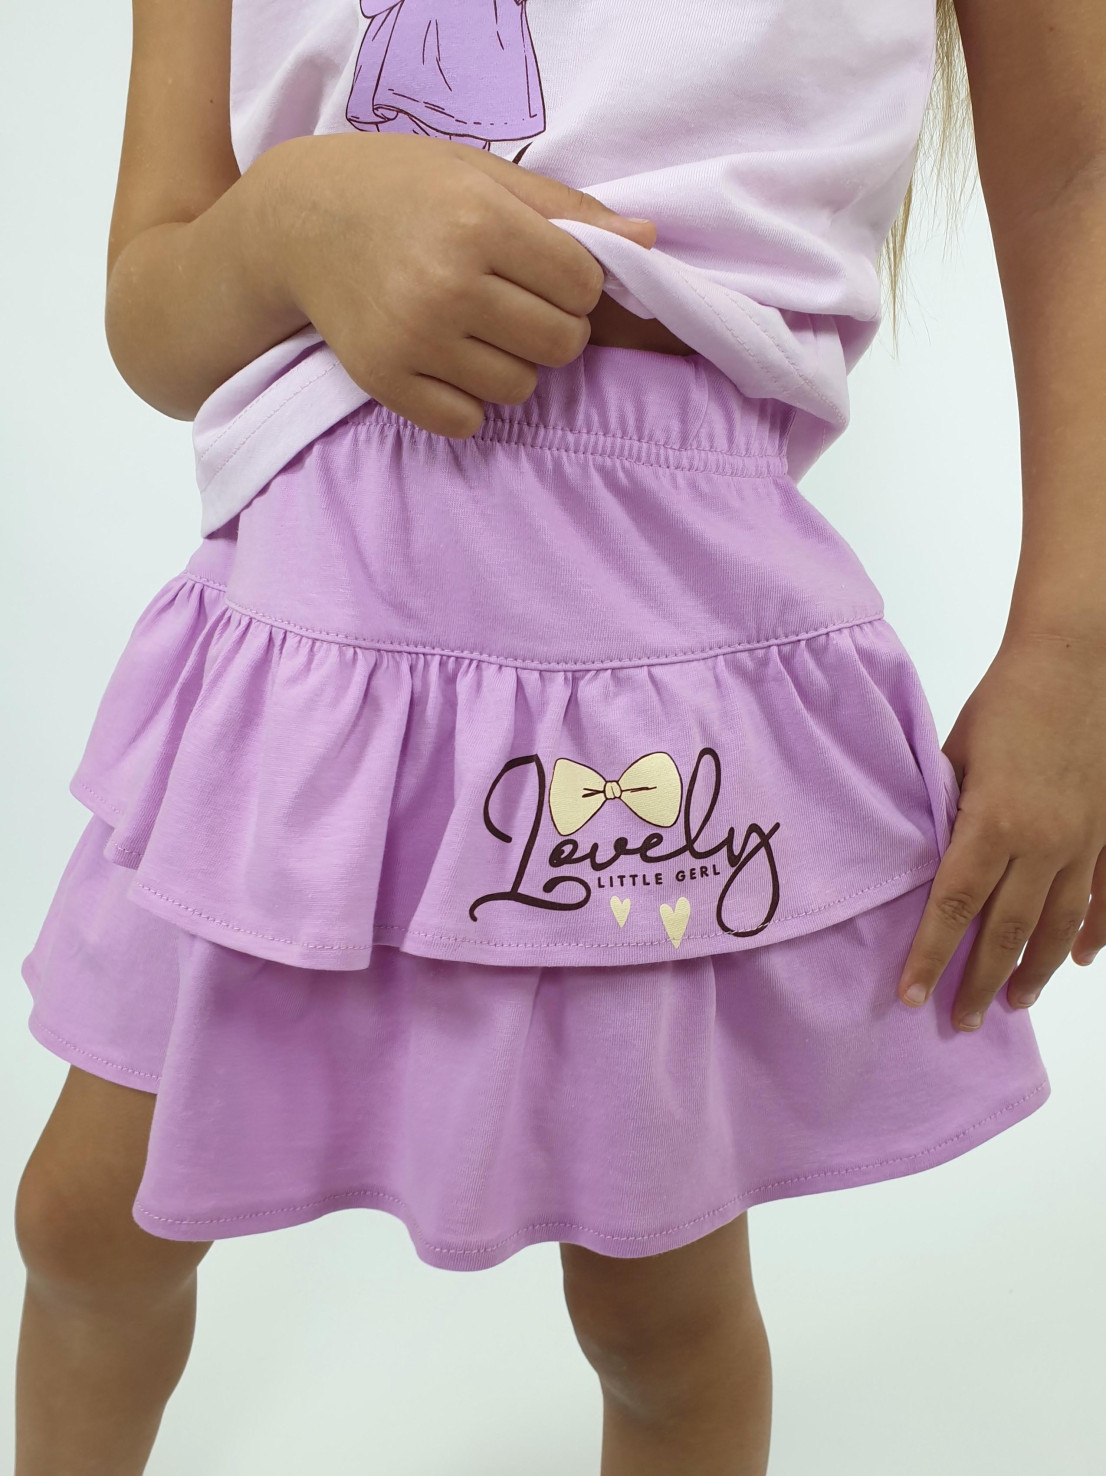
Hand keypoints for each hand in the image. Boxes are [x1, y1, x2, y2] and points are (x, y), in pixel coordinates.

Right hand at [250, 132, 656, 435]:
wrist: (298, 221)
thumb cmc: (401, 189)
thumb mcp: (482, 175)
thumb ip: (567, 210)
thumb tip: (648, 242)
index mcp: (479, 222)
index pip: (584, 286)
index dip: (575, 281)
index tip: (544, 269)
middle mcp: (447, 285)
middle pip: (562, 344)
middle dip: (553, 326)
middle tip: (515, 303)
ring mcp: (414, 339)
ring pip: (520, 388)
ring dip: (512, 365)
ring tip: (477, 328)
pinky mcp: (386, 381)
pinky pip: (467, 422)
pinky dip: (469, 401)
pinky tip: (450, 363)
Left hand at [896, 632, 1105, 1028]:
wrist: (1078, 661)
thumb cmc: (1008, 699)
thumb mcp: (955, 753)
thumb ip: (942, 809)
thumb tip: (924, 854)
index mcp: (994, 823)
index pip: (953, 907)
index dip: (930, 955)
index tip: (909, 994)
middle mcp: (1043, 843)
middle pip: (1006, 931)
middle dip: (979, 982)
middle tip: (959, 1020)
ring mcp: (1084, 841)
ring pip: (1058, 925)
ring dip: (1032, 969)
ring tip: (1011, 1003)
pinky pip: (1104, 896)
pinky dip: (1091, 934)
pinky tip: (1076, 961)